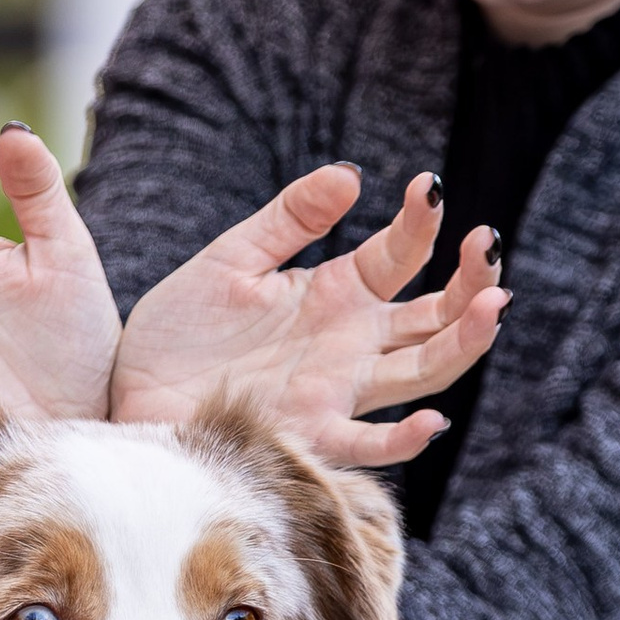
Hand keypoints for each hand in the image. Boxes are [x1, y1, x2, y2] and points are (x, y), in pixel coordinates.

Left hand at [111, 166, 508, 469]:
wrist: (127, 389)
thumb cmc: (178, 329)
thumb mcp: (233, 257)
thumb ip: (290, 217)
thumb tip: (350, 175)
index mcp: (336, 295)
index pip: (400, 256)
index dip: (421, 223)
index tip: (429, 187)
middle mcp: (350, 345)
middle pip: (433, 318)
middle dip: (471, 283)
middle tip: (488, 246)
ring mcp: (336, 391)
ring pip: (421, 372)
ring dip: (462, 343)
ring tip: (491, 306)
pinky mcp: (307, 434)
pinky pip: (367, 444)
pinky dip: (403, 439)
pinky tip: (431, 419)